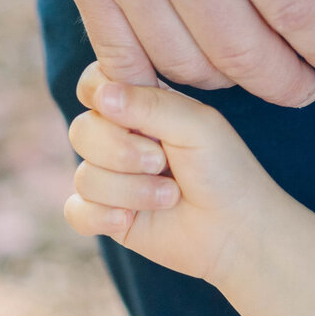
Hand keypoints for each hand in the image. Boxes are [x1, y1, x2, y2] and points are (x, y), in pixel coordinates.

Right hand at [63, 61, 279, 283]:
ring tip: (170, 197)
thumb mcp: (197, 126)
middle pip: (82, 131)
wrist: (237, 231)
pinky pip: (76, 212)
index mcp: (140, 106)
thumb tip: (101, 96)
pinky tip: (130, 221)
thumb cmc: (224, 170)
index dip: (98, 94)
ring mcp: (110, 178)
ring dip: (130, 191)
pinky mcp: (106, 216)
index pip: (95, 84)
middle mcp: (119, 138)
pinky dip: (102, 217)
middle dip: (121, 152)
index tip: (124, 112)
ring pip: (84, 176)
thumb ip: (151, 105)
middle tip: (161, 162)